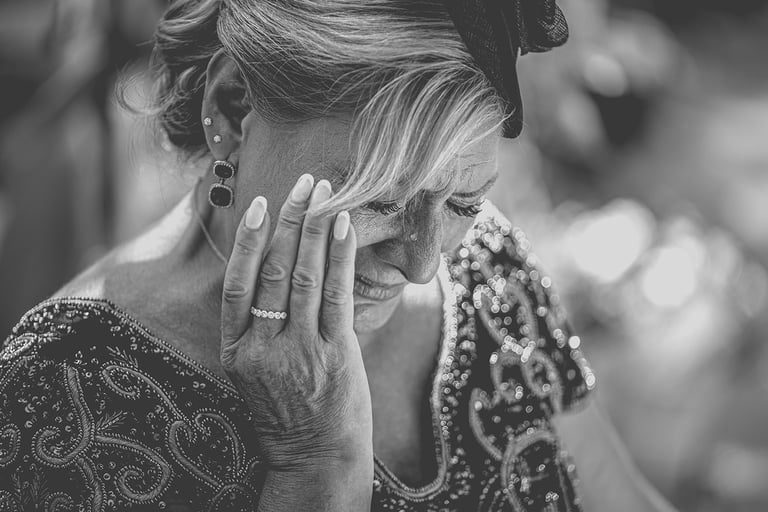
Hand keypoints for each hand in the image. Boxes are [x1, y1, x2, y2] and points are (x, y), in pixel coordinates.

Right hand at [220, 175, 372, 470]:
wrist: (315, 460)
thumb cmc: (285, 415)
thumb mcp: (253, 376)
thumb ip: (257, 331)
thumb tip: (271, 276)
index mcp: (236, 351)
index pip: (237, 283)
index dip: (248, 240)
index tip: (259, 203)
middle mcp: (263, 348)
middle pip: (274, 270)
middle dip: (290, 219)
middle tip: (303, 183)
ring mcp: (300, 350)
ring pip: (304, 275)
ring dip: (315, 227)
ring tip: (325, 192)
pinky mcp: (335, 354)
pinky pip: (336, 294)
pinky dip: (340, 255)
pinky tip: (345, 226)